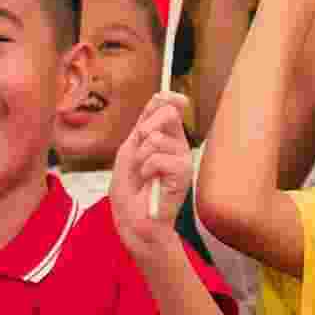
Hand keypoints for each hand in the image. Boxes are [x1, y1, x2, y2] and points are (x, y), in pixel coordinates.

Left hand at [111, 92, 198, 252]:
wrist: (132, 218)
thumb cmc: (130, 187)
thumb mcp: (131, 147)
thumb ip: (145, 123)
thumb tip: (162, 96)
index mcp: (167, 136)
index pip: (171, 105)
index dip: (166, 98)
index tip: (164, 99)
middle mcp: (178, 144)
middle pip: (168, 113)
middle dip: (144, 130)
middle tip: (138, 155)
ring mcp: (183, 158)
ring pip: (156, 138)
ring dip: (140, 157)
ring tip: (143, 174)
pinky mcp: (184, 173)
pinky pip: (158, 158)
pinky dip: (146, 169)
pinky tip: (150, 182)